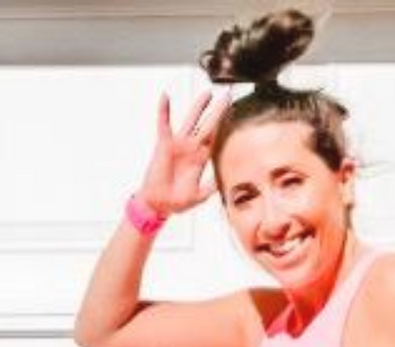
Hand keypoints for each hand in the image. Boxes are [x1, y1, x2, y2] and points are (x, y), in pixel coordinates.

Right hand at [136, 89, 230, 217]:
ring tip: (208, 93)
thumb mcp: (199, 196)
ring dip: (199, 106)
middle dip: (218, 111)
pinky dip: (163, 110)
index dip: (226, 128)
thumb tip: (225, 182)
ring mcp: (178, 145)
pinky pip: (163, 124)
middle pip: (208, 125)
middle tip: (229, 96)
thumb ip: (211, 188)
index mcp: (201, 159)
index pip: (217, 139)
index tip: (236, 115)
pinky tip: (166, 96)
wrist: (158, 205)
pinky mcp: (164, 144)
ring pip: (191, 120)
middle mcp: (192, 148)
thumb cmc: (176, 202)